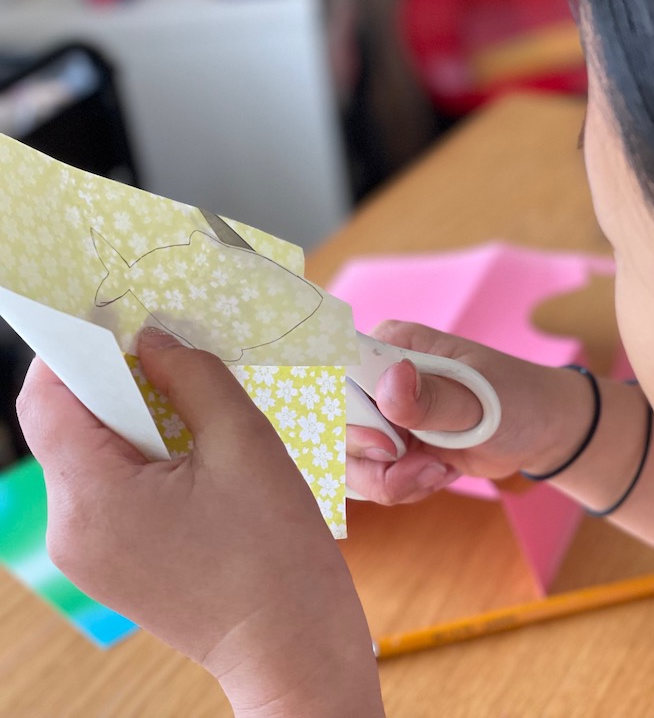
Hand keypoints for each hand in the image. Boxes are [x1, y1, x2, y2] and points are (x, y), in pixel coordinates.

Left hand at [17, 328, 382, 716]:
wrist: (293, 649)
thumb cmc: (278, 554)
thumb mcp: (245, 444)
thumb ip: (192, 377)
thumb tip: (153, 341)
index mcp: (95, 498)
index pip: (48, 398)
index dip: (77, 348)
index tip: (118, 318)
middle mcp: (71, 529)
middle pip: (66, 426)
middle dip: (116, 384)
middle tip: (175, 364)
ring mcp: (87, 554)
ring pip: (89, 457)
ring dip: (133, 423)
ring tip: (197, 421)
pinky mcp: (111, 566)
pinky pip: (108, 492)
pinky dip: (141, 461)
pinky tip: (195, 463)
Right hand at [347, 321, 593, 504]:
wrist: (538, 431)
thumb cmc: (517, 400)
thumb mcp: (481, 400)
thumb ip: (433, 398)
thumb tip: (392, 381)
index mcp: (391, 346)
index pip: (332, 373)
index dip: (344, 418)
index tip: (388, 446)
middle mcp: (374, 378)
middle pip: (330, 427)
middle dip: (371, 463)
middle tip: (421, 466)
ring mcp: (377, 415)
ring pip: (344, 461)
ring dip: (388, 482)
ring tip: (436, 473)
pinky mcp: (385, 447)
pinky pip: (368, 480)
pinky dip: (401, 488)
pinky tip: (437, 474)